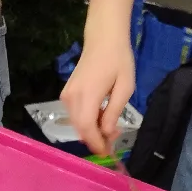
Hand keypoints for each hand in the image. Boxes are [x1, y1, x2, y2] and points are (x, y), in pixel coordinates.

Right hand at [60, 35, 134, 154]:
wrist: (103, 37)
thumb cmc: (118, 60)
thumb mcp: (124, 88)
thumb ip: (113, 112)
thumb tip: (106, 132)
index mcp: (87, 95)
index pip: (87, 128)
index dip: (96, 144)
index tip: (107, 153)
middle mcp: (72, 98)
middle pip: (80, 129)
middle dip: (96, 139)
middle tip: (114, 137)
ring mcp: (67, 95)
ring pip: (77, 123)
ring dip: (92, 130)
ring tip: (111, 125)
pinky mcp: (67, 93)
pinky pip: (76, 115)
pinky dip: (88, 121)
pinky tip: (101, 116)